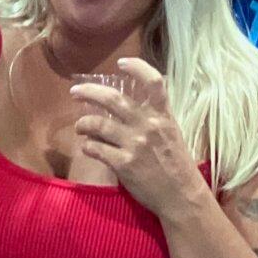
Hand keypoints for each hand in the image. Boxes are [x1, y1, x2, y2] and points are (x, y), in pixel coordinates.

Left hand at [72, 58, 206, 218]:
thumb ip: (154, 115)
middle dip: (89, 92)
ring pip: (98, 124)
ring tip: (80, 126)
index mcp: (162, 115)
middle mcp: (148, 125)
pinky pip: (96, 148)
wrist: (181, 195)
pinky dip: (88, 146)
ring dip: (83, 123)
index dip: (137, 67)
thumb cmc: (176, 163)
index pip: (153, 82)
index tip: (121, 62)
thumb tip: (130, 102)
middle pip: (112, 99)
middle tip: (76, 91)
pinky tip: (88, 147)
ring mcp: (135, 144)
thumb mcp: (171, 131)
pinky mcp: (124, 164)